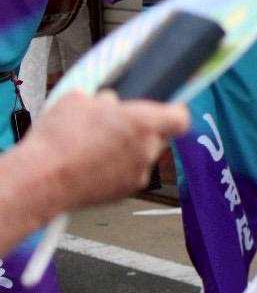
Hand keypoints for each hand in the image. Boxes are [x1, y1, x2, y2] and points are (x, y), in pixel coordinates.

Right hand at [22, 92, 189, 212]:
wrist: (41, 179)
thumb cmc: (59, 139)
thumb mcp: (78, 100)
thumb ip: (103, 101)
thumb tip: (108, 103)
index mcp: (142, 123)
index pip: (179, 118)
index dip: (175, 112)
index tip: (170, 108)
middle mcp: (147, 150)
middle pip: (157, 137)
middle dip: (141, 130)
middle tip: (114, 126)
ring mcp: (139, 174)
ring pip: (142, 156)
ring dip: (127, 150)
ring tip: (95, 146)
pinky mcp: (125, 192)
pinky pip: (129, 174)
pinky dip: (116, 168)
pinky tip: (92, 164)